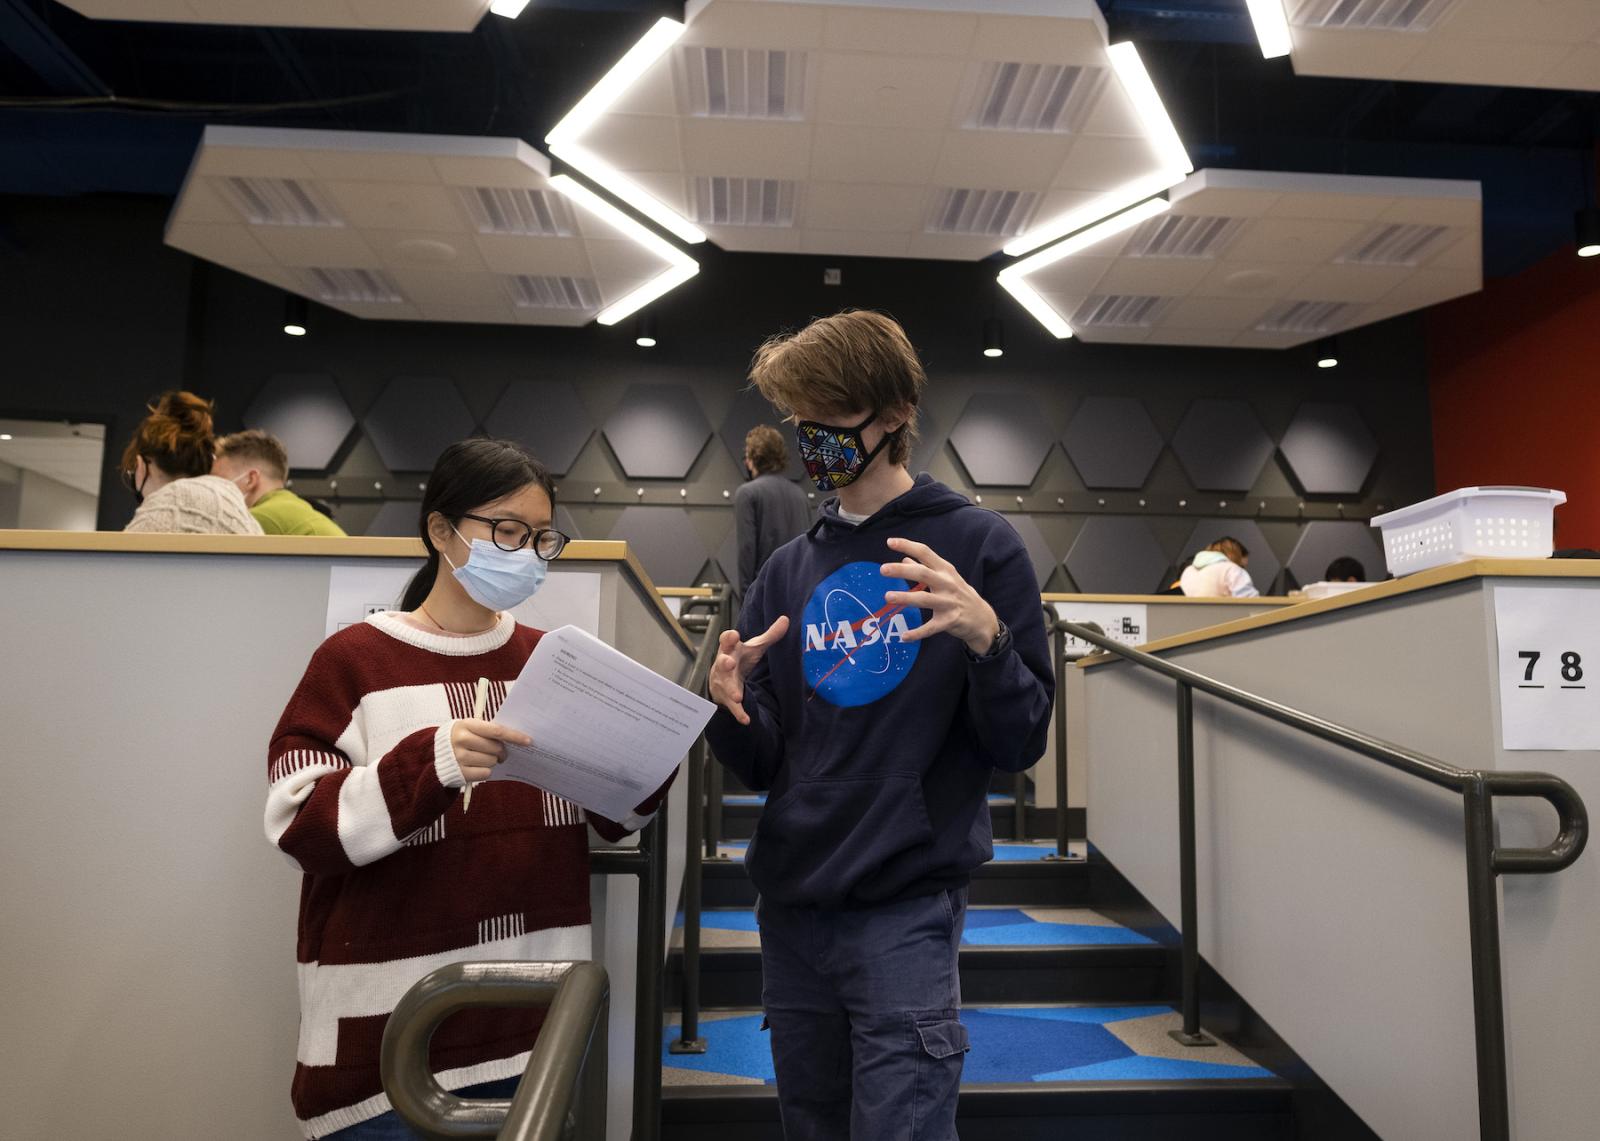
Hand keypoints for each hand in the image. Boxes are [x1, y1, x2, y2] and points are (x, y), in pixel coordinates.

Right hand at [450, 719, 531, 783]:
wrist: (437, 754)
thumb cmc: (463, 738)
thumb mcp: (471, 728)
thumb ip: (490, 730)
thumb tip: (518, 738)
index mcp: (467, 724)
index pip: (496, 730)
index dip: (514, 736)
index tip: (528, 741)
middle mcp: (461, 739)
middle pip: (496, 748)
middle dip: (502, 751)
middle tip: (499, 753)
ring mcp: (459, 756)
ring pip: (491, 761)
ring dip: (492, 761)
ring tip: (482, 758)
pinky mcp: (460, 772)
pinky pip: (485, 773)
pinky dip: (485, 771)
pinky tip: (476, 767)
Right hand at [709, 615, 789, 725]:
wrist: (723, 681)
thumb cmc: (740, 659)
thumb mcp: (755, 647)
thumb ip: (770, 635)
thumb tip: (787, 619)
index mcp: (731, 649)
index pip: (726, 640)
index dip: (728, 637)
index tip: (734, 634)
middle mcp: (724, 664)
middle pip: (722, 661)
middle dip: (724, 662)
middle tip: (729, 662)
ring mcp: (724, 682)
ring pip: (726, 685)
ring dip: (732, 690)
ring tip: (738, 697)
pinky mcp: (727, 698)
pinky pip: (732, 706)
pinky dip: (739, 713)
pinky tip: (746, 719)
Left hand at [880, 537, 998, 654]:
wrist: (983, 619)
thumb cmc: (960, 594)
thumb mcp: (947, 577)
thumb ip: (926, 568)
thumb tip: (904, 559)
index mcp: (945, 570)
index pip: (925, 553)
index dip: (908, 546)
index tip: (890, 542)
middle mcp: (947, 584)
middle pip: (923, 574)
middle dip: (902, 571)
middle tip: (883, 569)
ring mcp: (949, 603)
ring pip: (924, 599)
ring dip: (905, 598)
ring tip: (887, 597)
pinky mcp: (950, 621)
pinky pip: (930, 628)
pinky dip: (917, 633)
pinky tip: (904, 636)